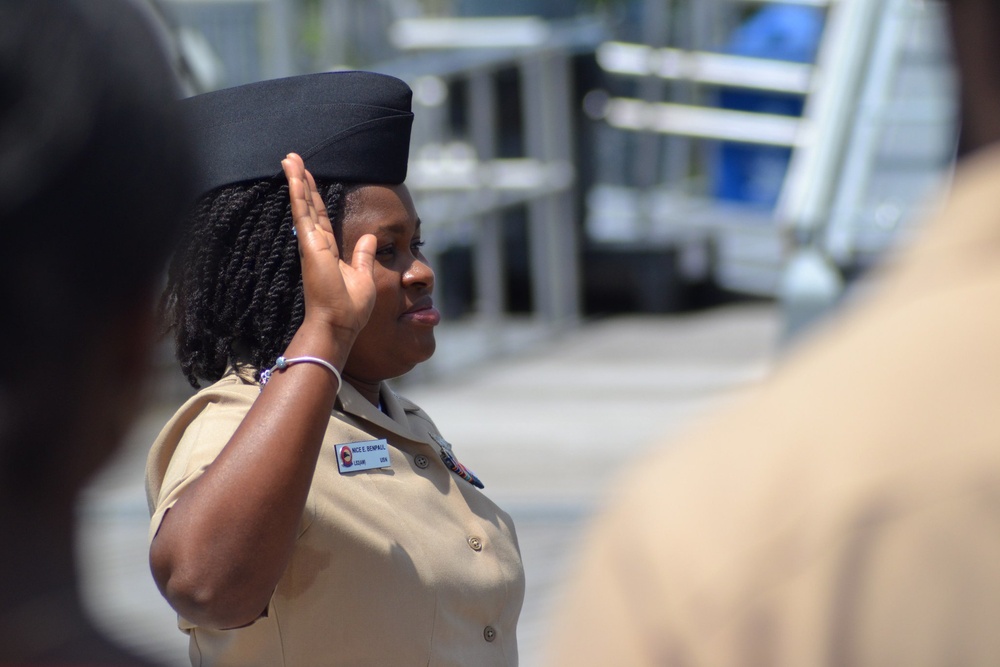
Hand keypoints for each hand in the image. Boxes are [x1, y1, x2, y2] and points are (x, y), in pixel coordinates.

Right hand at [282, 153, 375, 341]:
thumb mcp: (364, 276)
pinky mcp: (310, 244)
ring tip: (289, 157)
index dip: (316, 198)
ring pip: (303, 204)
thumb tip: (371, 237)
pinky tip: (293, 174)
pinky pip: (303, 212)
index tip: (309, 179)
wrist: (339, 325)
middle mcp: (317, 245)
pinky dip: (297, 192)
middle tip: (293, 159)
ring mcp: (311, 244)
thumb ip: (364, 255)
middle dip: (301, 182)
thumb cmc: (350, 309)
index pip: (322, 218)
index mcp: (329, 252)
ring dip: (296, 180)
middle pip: (309, 206)